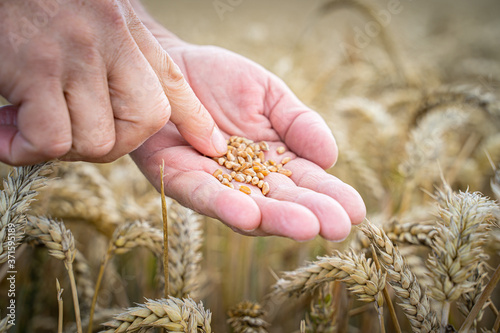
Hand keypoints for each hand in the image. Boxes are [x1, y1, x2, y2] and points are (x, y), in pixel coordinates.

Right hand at [0, 0, 225, 164]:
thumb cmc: (30, 1)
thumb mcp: (88, 14)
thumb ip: (109, 49)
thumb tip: (109, 96)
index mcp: (124, 28)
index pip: (173, 81)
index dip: (195, 117)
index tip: (210, 142)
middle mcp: (110, 40)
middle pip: (146, 120)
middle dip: (116, 142)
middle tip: (74, 134)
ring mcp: (76, 54)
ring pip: (100, 139)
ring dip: (64, 146)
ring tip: (28, 125)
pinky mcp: (36, 68)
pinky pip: (53, 139)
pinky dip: (27, 148)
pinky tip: (6, 130)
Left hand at [131, 39, 365, 240]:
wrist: (169, 65)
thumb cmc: (220, 80)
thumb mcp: (269, 94)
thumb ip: (299, 123)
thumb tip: (330, 158)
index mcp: (272, 162)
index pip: (306, 184)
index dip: (330, 197)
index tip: (356, 211)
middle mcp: (245, 180)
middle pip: (280, 202)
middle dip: (309, 214)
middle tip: (337, 227)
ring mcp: (212, 184)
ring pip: (245, 208)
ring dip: (273, 219)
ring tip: (303, 226)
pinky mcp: (176, 179)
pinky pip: (200, 195)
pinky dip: (222, 206)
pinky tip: (247, 213)